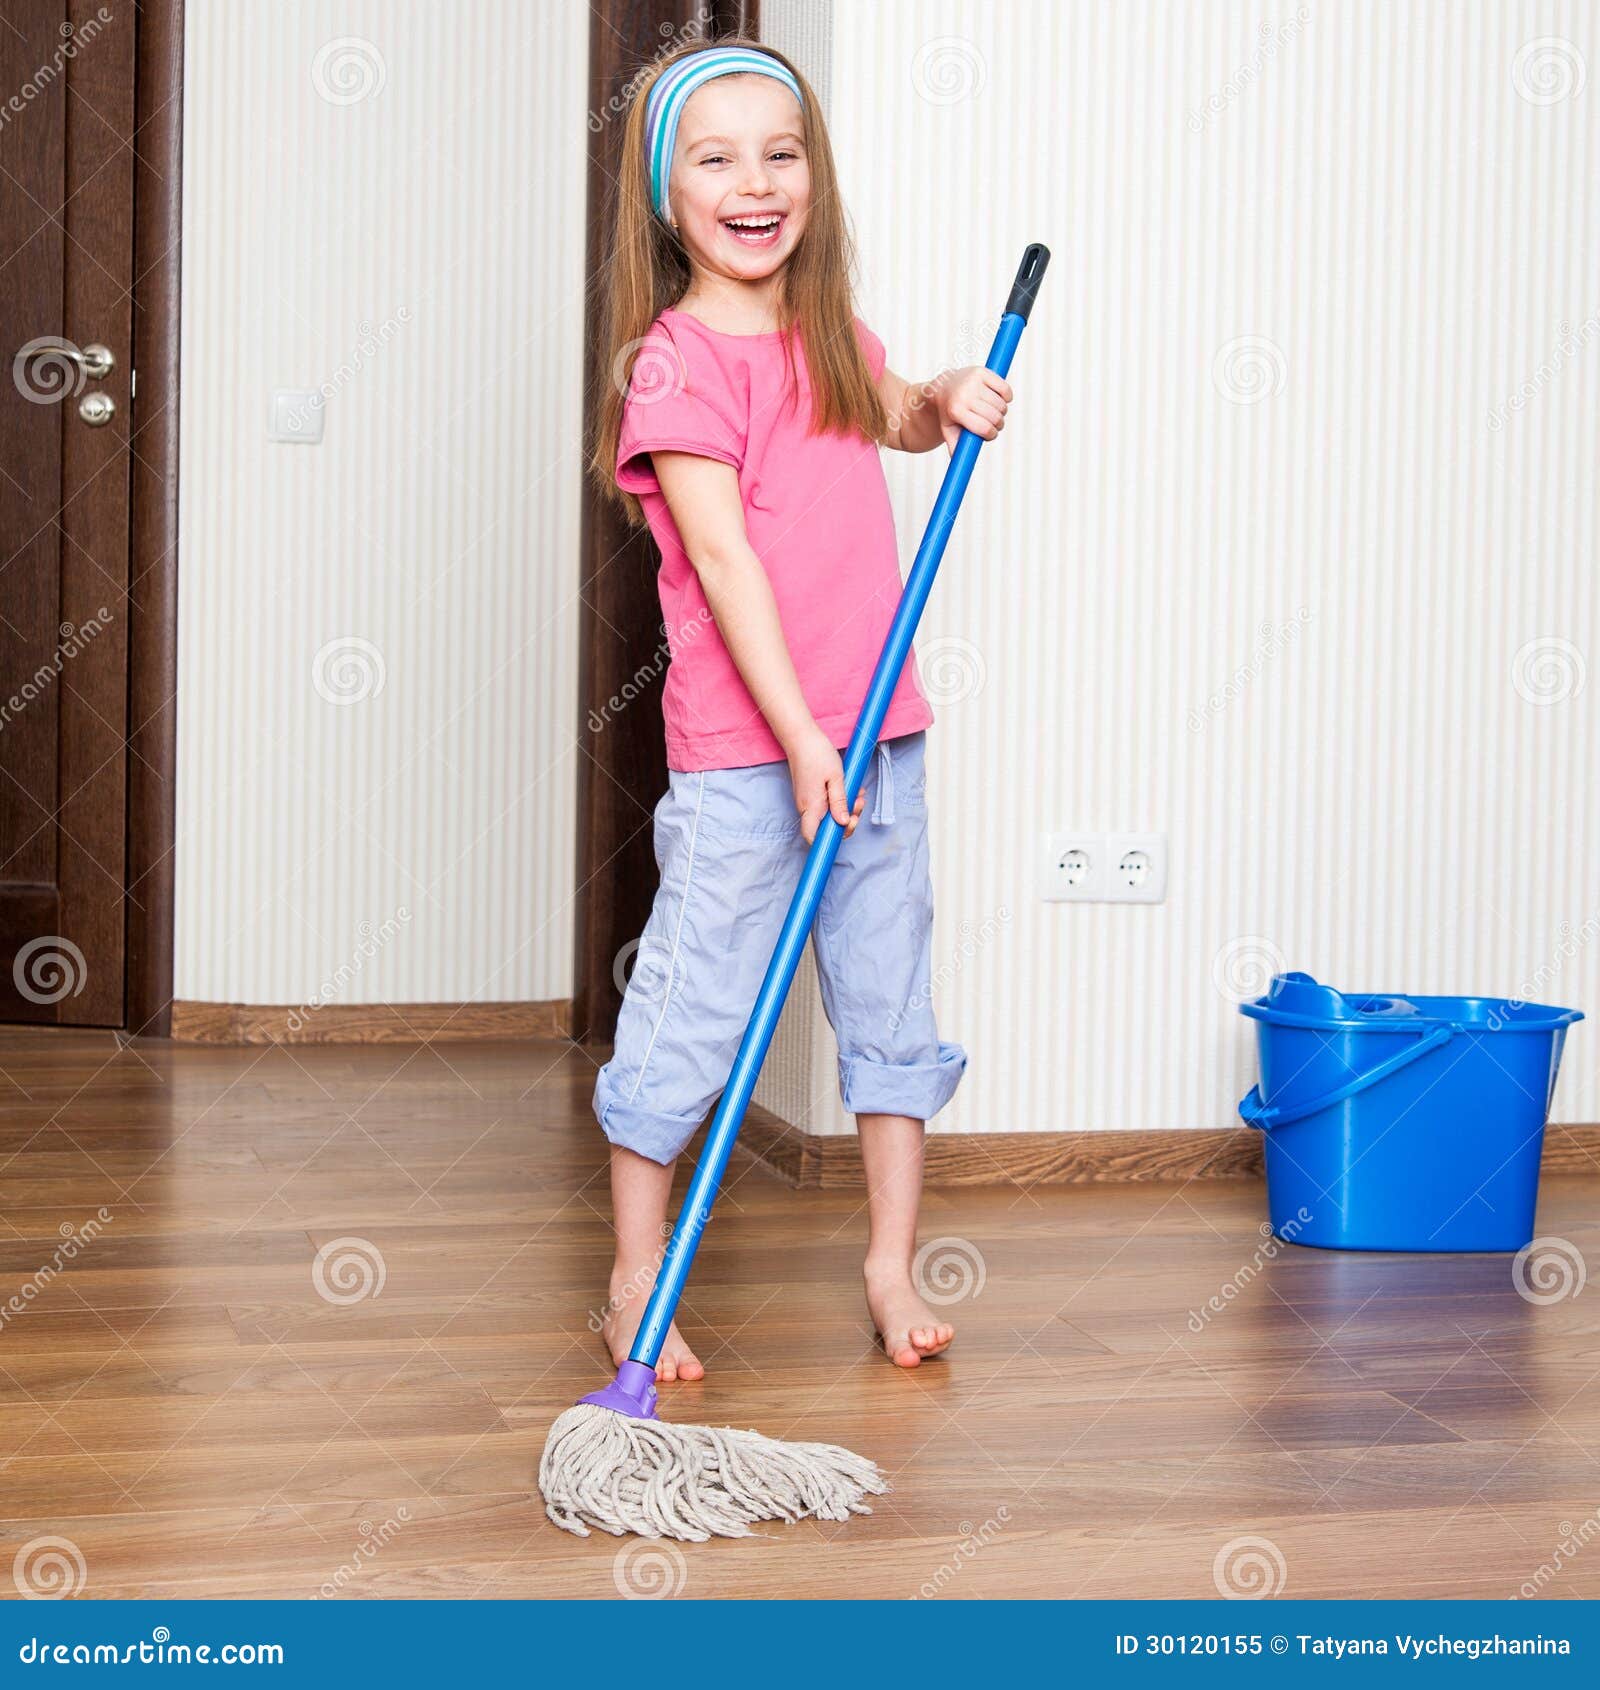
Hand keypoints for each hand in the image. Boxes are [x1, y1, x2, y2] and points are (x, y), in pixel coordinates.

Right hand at [785, 723, 866, 844]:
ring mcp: (807, 801)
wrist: (800, 737)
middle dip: (846, 821)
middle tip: (859, 805)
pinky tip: (850, 790)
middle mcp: (806, 807)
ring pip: (828, 816)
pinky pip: (826, 805)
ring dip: (846, 809)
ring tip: (858, 794)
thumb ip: (839, 802)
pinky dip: (840, 801)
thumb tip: (843, 823)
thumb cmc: (817, 754)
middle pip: (825, 828)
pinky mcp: (810, 794)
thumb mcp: (835, 777)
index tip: (846, 829)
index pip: (813, 836)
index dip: (828, 841)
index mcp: (811, 806)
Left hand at [938, 365, 1011, 451]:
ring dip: (1003, 411)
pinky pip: (1005, 389)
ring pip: (1001, 404)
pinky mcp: (982, 372)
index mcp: (956, 410)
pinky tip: (1001, 399)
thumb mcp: (948, 430)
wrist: (943, 386)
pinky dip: (1007, 397)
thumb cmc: (949, 412)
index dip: (991, 434)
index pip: (984, 428)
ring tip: (996, 412)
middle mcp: (964, 395)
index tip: (991, 434)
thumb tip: (961, 463)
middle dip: (998, 424)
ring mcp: (973, 382)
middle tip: (995, 424)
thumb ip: (955, 446)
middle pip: (995, 417)